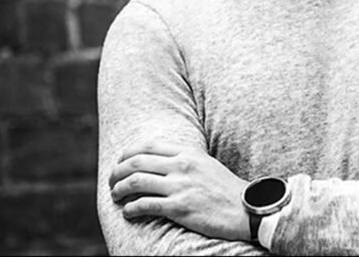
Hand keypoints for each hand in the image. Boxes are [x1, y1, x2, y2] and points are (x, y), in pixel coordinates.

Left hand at [109, 141, 249, 240]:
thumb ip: (183, 159)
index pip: (147, 146)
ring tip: (115, 196)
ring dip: (120, 190)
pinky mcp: (180, 208)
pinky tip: (128, 212)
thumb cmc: (225, 189)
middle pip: (136, 163)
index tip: (120, 163)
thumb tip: (159, 161)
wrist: (247, 209)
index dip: (127, 154)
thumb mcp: (205, 163)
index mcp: (187, 152)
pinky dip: (131, 208)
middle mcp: (181, 166)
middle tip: (111, 181)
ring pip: (136, 183)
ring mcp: (180, 187)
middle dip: (117, 172)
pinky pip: (146, 205)